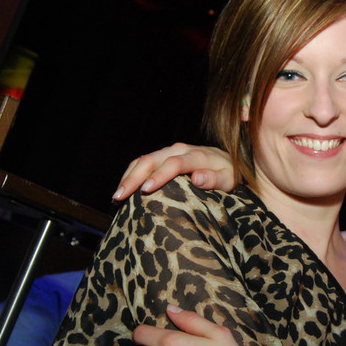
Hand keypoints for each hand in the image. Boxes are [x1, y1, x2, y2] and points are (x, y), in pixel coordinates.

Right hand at [113, 143, 235, 200]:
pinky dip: (131, 174)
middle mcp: (180, 150)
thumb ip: (214, 179)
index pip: (175, 164)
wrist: (228, 162)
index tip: (146, 190)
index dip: (159, 176)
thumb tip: (197, 178)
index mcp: (197, 155)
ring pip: (144, 160)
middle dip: (134, 177)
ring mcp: (170, 152)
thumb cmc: (229, 175)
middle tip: (120, 195)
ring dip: (128, 176)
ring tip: (117, 195)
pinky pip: (144, 162)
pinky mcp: (164, 156)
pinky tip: (124, 189)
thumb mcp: (228, 179)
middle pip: (152, 160)